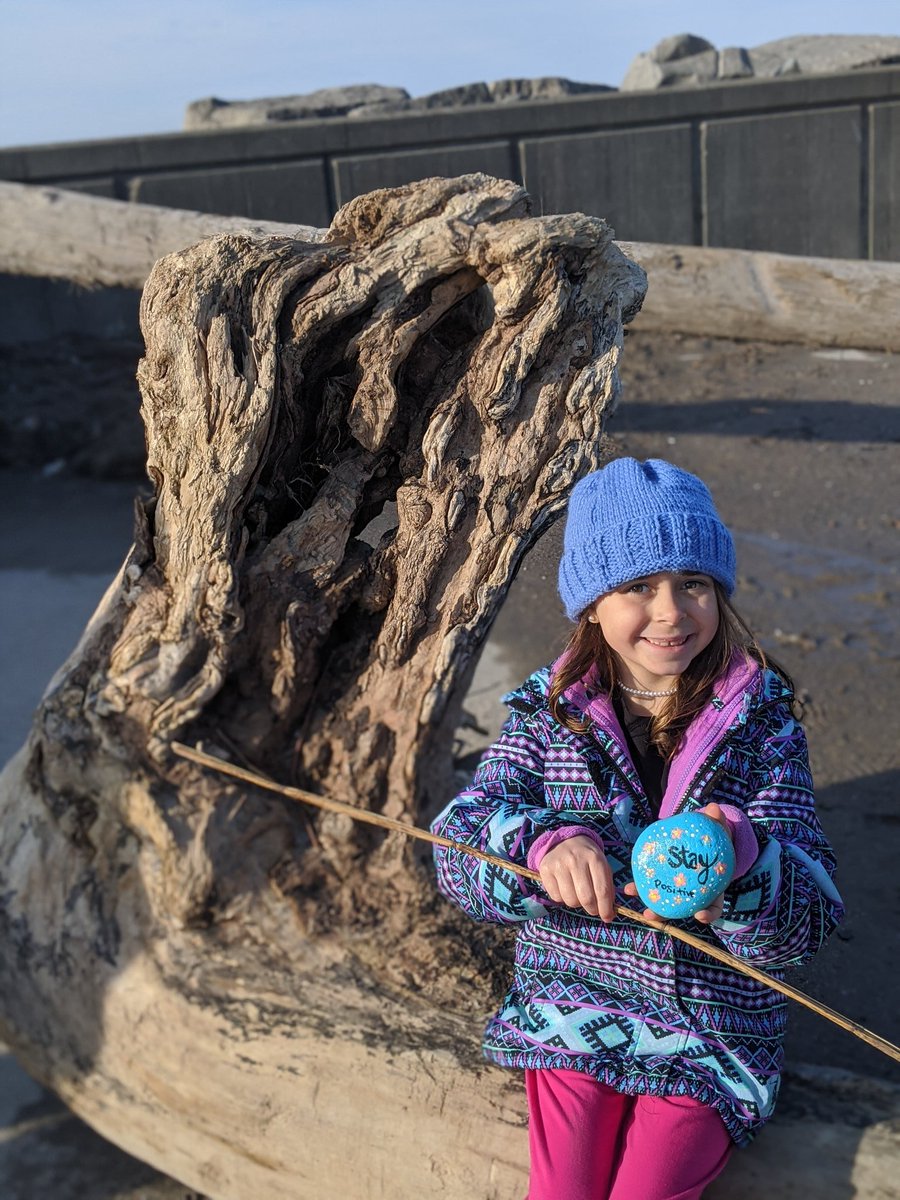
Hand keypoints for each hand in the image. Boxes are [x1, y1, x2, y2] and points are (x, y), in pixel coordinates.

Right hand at [539, 836, 615, 921]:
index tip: (607, 917)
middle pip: (586, 898)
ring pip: (570, 900)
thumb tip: (608, 913)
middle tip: (593, 909)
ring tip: (578, 895)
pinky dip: (562, 899)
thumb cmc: (587, 858)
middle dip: (592, 909)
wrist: (565, 841)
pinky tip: (566, 888)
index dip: (606, 908)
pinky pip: (556, 897)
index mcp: (594, 858)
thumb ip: (607, 887)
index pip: (602, 890)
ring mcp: (559, 864)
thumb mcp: (602, 866)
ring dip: (577, 904)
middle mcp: (576, 859)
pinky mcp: (545, 869)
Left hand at [625, 803, 735, 925]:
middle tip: (652, 915)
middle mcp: (694, 893)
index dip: (708, 914)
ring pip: (665, 904)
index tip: (700, 916)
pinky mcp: (663, 881)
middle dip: (666, 915)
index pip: (714, 906)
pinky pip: (653, 887)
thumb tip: (714, 808)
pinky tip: (628, 888)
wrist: (701, 837)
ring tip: (638, 908)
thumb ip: (716, 820)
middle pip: (682, 909)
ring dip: (651, 908)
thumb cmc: (712, 837)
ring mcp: (678, 889)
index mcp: (712, 888)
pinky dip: (641, 889)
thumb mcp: (717, 829)